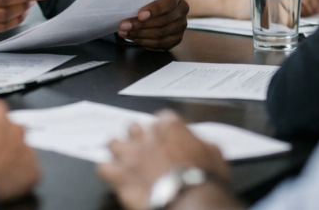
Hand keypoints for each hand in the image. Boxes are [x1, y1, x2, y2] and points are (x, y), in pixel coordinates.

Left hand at [97, 111, 235, 209]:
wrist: (191, 202)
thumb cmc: (204, 181)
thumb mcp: (215, 155)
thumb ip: (202, 143)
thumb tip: (201, 144)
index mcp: (169, 127)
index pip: (162, 117)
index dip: (165, 131)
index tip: (168, 140)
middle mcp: (146, 136)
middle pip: (134, 128)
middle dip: (139, 138)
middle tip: (145, 150)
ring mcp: (130, 155)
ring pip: (114, 143)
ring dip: (119, 151)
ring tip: (124, 159)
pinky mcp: (119, 176)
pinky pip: (103, 168)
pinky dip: (107, 172)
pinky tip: (114, 176)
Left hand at [118, 0, 188, 49]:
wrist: (158, 4)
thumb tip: (126, 1)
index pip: (169, 3)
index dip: (155, 10)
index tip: (139, 15)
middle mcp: (182, 9)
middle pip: (164, 21)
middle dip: (140, 25)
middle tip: (124, 25)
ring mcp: (181, 25)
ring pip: (161, 34)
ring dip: (139, 35)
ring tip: (124, 32)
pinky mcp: (177, 38)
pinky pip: (161, 44)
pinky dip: (145, 42)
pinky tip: (133, 38)